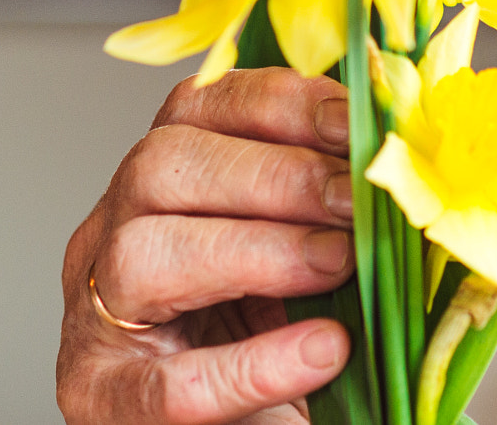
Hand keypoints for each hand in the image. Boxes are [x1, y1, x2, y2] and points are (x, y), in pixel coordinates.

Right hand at [58, 68, 356, 424]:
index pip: (196, 107)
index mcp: (159, 183)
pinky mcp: (104, 400)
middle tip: (354, 201)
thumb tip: (400, 162)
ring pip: (144, 253)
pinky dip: (253, 366)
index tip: (351, 121)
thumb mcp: (299, 254)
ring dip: (256, 250)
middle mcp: (112, 234)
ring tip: (338, 264)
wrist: (247, 424)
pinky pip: (170, 383)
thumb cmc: (273, 333)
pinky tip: (322, 352)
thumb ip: (329, 206)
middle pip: (160, 165)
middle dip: (273, 174)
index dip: (277, 103)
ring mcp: (95, 318)